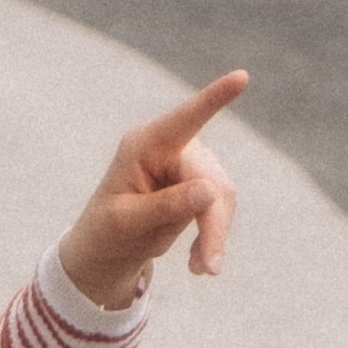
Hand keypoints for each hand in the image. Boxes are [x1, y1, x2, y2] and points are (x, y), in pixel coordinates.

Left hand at [56, 72, 248, 311]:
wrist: (107, 248)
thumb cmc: (106, 231)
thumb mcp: (126, 222)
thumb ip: (164, 206)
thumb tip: (209, 193)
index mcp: (143, 145)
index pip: (183, 120)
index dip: (214, 100)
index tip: (241, 77)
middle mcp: (170, 147)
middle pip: (211, 179)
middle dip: (213, 224)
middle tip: (209, 269)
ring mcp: (189, 163)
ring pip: (224, 196)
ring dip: (216, 234)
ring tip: (201, 269)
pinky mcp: (201, 183)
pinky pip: (222, 208)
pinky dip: (215, 236)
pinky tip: (199, 263)